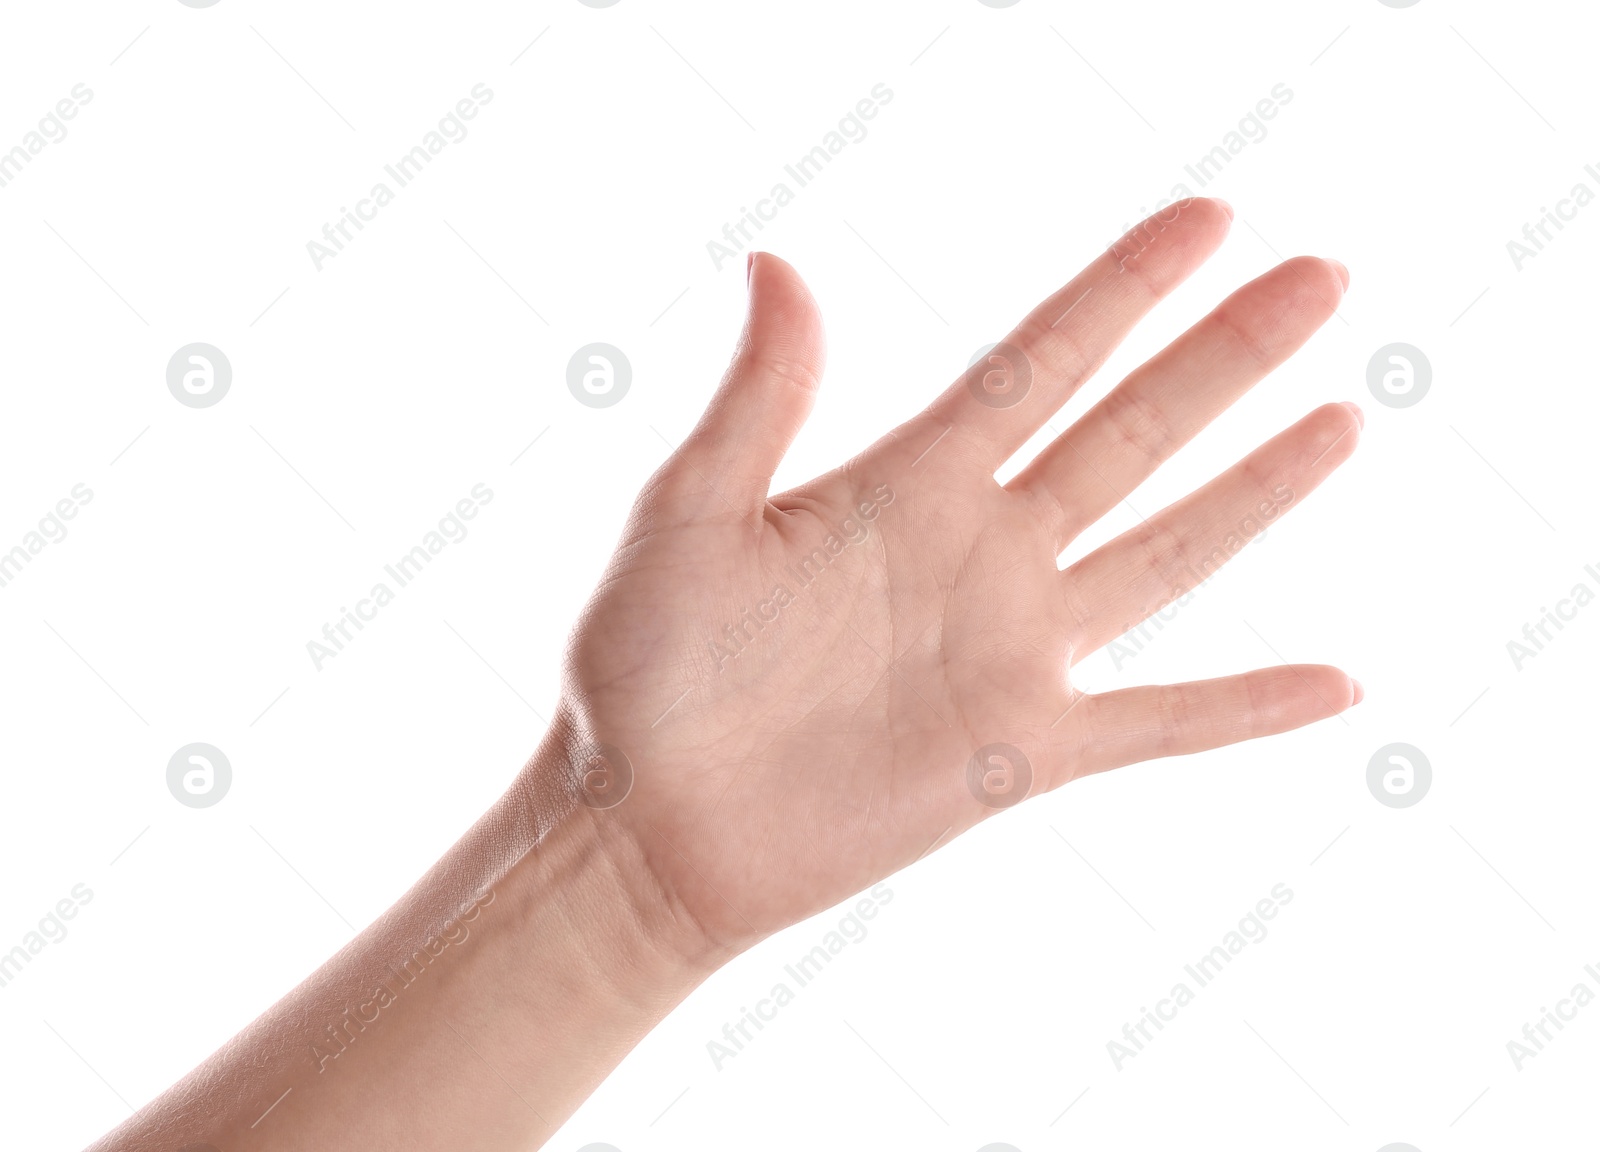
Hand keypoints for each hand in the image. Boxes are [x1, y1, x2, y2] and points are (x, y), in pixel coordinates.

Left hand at [559, 197, 1361, 954]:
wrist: (649, 827)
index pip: (1042, 361)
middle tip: (1323, 280)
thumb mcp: (688, 514)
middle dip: (1227, 358)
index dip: (1125, 290)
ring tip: (1343, 419)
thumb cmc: (646, 670)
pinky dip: (1245, 707)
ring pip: (1163, 554)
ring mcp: (1011, 650)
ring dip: (1255, 492)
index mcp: (906, 481)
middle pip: (1131, 434)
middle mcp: (979, 551)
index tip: (1213, 223)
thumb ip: (757, 400)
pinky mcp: (1024, 753)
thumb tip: (777, 263)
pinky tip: (1339, 684)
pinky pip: (1159, 723)